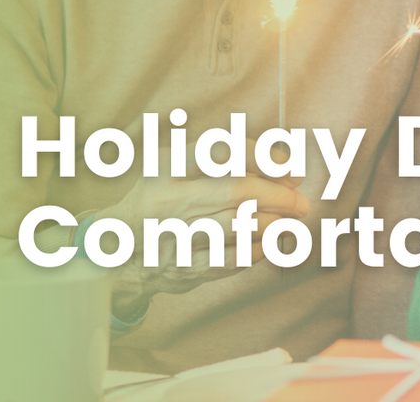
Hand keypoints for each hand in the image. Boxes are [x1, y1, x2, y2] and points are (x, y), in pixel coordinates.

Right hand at [101, 169, 310, 316]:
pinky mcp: (185, 268)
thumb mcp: (179, 166)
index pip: (221, 151)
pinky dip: (260, 249)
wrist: (119, 249)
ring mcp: (176, 237)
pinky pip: (234, 257)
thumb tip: (286, 166)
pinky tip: (270, 242)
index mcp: (168, 168)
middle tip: (300, 201)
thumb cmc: (162, 198)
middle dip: (279, 195)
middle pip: (237, 191)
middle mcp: (169, 201)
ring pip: (240, 225)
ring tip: (289, 221)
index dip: (263, 156)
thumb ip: (228, 159)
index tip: (288, 167)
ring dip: (275, 223)